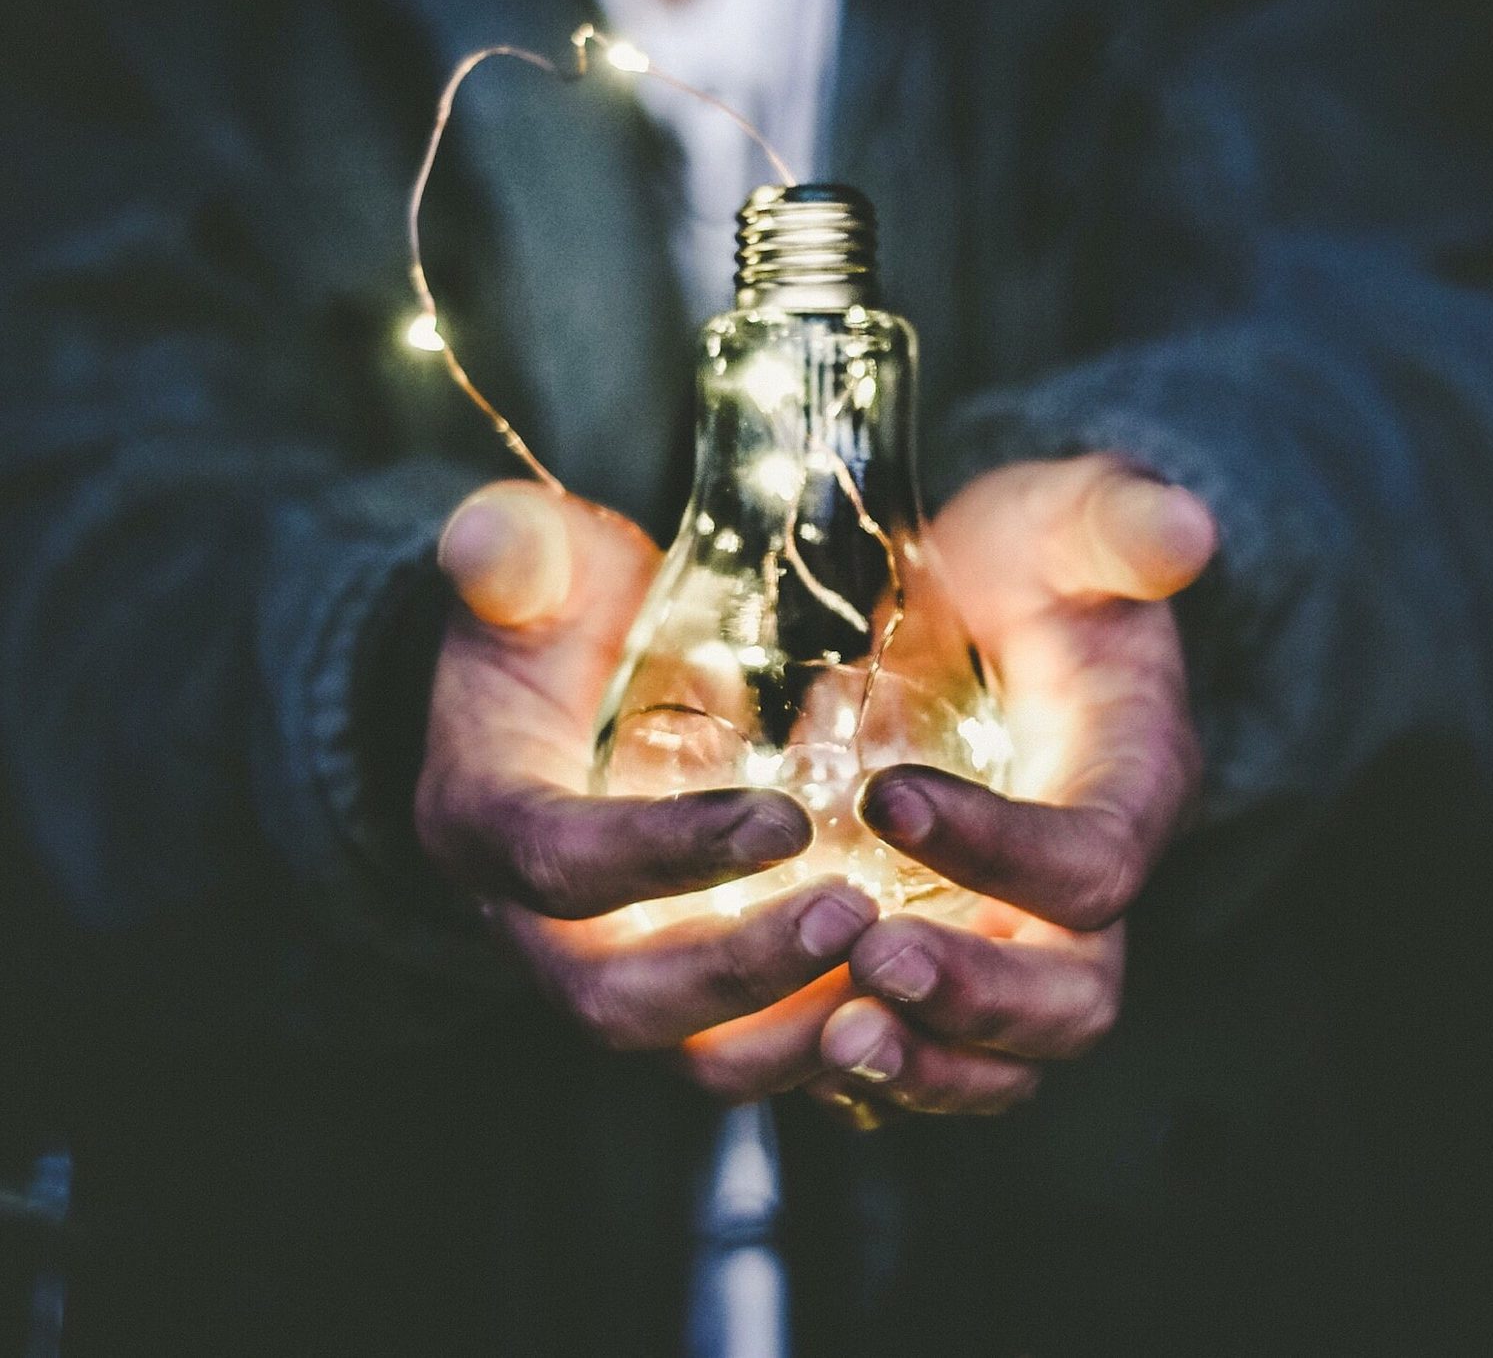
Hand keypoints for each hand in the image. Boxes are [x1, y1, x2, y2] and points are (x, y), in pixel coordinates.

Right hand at [415, 481, 877, 1055]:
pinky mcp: (677, 989)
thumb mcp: (535, 570)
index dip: (664, 854)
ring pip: (686, 1053)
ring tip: (898, 974)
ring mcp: (607, 967)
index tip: (785, 820)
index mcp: (485, 820)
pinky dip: (820, 1044)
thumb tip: (487, 539)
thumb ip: (515, 554)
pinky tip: (906, 1001)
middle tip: (854, 915)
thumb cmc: (557, 619)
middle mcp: (533, 924)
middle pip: (616, 998)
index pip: (559, 862)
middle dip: (737, 972)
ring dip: (790, 1032)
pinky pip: (743, 1051)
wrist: (563, 690)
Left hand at [815, 455, 1216, 1118]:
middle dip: (977, 996)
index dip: (1002, 847)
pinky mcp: (953, 952)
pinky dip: (871, 1068)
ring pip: (1004, 1055)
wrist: (990, 612)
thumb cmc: (1030, 566)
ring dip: (923, 1064)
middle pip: (1072, 995)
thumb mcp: (1066, 523)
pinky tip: (789, 1040)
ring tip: (830, 1040)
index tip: (886, 796)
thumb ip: (1116, 524)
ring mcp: (1018, 934)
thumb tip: (1183, 527)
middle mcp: (1085, 887)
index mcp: (1130, 787)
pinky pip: (929, 1049)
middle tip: (872, 962)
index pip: (1092, 859)